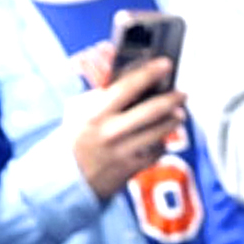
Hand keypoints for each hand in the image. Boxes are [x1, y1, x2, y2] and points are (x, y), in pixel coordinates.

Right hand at [69, 58, 184, 199]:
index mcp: (95, 114)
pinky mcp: (130, 168)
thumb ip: (103, 96)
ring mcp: (121, 151)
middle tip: (183, 93)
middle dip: (172, 99)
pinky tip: (161, 137)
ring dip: (173, 120)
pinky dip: (161, 143)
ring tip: (178, 114)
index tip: (166, 64)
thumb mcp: (80, 114)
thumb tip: (129, 74)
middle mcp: (110, 132)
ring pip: (159, 131)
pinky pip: (156, 151)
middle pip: (152, 110)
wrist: (61, 180)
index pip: (127, 87)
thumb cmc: (74, 140)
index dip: (149, 73)